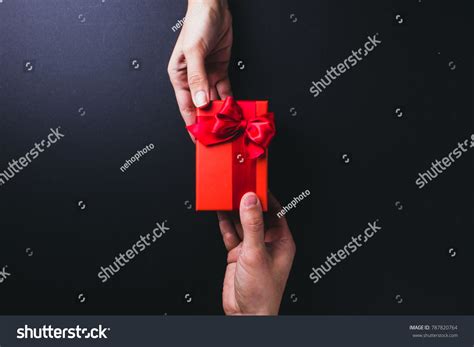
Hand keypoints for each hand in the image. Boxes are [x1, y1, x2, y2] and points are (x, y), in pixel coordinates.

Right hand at [168, 0, 232, 139]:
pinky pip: (225, 91)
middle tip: (219, 135)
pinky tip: (235, 110)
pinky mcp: (220, 71)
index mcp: (179, 76)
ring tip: (229, 126)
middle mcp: (193, 79)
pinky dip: (230, 101)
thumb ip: (197, 77)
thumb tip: (200, 101)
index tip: (199, 139)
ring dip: (221, 112)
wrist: (214, 6)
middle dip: (209, 121)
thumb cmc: (198, 23)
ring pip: (214, 100)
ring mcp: (207, 76)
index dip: (192, 123)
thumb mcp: (194, 51)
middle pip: (201, 106)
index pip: (186, 106)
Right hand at [217, 192, 295, 314]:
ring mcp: (251, 247)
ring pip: (242, 222)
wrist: (246, 314)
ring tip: (226, 195)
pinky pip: (230, 233)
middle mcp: (267, 242)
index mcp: (281, 240)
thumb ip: (253, 225)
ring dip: (234, 210)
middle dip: (247, 201)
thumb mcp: (257, 253)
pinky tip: (220, 211)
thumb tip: (250, 201)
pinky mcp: (237, 253)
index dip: (266, 197)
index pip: (275, 211)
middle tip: (238, 186)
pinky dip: (224, 222)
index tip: (256, 183)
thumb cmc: (262, 292)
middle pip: (256, 215)